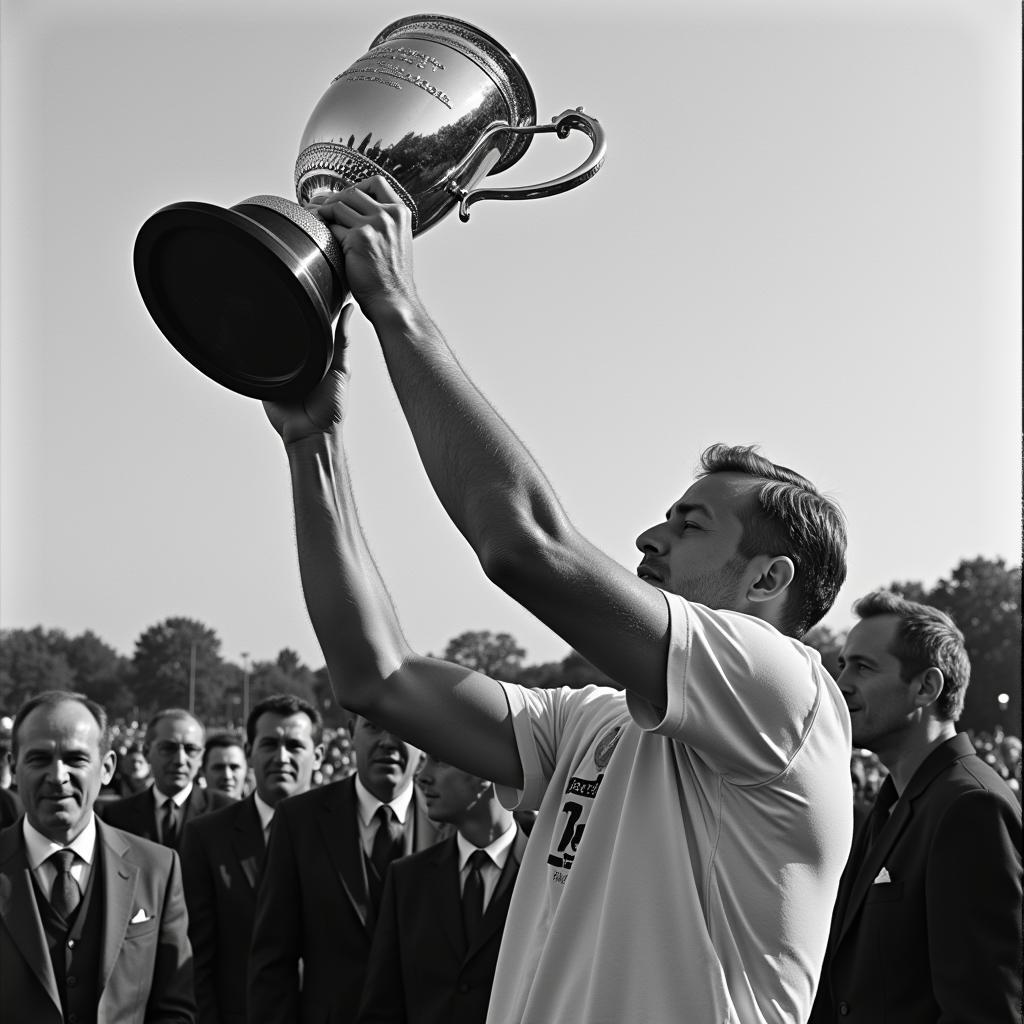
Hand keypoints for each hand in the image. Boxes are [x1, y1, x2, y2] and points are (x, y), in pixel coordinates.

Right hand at [263, 304, 353, 445]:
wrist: (309, 433)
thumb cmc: (330, 409)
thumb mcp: (341, 370)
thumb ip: (342, 342)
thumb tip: (350, 310)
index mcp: (317, 356)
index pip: (310, 328)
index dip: (308, 312)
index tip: (307, 292)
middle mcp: (298, 362)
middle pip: (287, 335)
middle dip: (284, 322)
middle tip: (284, 302)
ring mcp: (280, 371)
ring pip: (270, 347)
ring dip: (268, 337)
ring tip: (265, 319)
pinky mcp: (265, 380)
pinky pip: (257, 364)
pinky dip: (255, 356)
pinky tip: (253, 343)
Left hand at [313, 177, 420, 323]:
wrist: (393, 300)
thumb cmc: (391, 277)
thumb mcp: (396, 240)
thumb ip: (383, 221)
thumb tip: (352, 206)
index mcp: (401, 214)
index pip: (376, 183)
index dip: (357, 186)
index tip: (347, 198)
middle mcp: (390, 216)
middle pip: (353, 191)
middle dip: (335, 200)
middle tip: (325, 211)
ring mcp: (375, 225)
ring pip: (339, 205)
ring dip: (326, 213)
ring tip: (320, 221)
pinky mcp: (359, 237)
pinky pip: (333, 225)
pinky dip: (325, 231)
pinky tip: (324, 239)